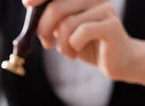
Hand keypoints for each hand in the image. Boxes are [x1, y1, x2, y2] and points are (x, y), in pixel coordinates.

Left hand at [23, 0, 139, 80]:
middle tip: (45, 43)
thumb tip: (29, 6)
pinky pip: (81, 33)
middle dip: (44, 28)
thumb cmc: (86, 44)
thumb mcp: (64, 30)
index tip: (26, 5)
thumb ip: (51, 18)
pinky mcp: (111, 25)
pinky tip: (76, 53)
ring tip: (67, 51)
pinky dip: (72, 46)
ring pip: (67, 24)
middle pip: (57, 7)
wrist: (117, 61)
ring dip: (61, 44)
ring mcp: (104, 9)